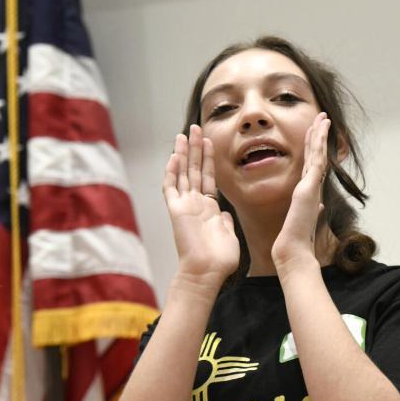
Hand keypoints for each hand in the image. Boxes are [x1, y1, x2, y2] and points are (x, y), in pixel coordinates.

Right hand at [162, 125, 239, 286]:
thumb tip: (226, 214)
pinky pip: (171, 187)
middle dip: (195, 148)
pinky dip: (172, 171)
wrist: (206, 273)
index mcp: (208, 209)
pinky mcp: (175, 211)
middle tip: (196, 128)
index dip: (208, 159)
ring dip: (183, 153)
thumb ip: (225, 221)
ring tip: (185, 133)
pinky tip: (175, 155)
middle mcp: (194, 204)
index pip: (207, 178)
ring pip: (182, 173)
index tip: (210, 141)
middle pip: (194, 170)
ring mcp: (184, 206)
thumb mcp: (228, 235)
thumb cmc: (219, 260)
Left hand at [272, 112, 329, 267]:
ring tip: (322, 118)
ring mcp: (313, 184)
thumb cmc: (295, 237)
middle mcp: (313, 185)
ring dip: (320, 135)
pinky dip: (318, 144)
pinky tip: (319, 130)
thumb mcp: (302, 218)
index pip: (313, 165)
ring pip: (318, 153)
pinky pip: (315, 159)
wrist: (294, 247)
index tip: (316, 134)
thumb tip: (319, 205)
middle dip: (319, 136)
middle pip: (318, 155)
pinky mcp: (310, 185)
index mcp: (309, 191)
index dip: (315, 148)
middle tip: (323, 119)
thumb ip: (312, 208)